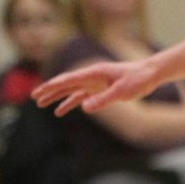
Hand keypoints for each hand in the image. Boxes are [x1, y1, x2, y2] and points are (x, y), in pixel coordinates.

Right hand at [32, 60, 161, 114]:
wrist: (151, 73)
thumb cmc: (138, 79)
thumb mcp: (121, 91)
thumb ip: (102, 100)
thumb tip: (84, 108)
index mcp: (94, 73)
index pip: (68, 80)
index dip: (52, 86)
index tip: (38, 92)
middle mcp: (91, 76)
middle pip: (65, 83)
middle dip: (49, 90)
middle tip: (33, 97)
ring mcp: (94, 83)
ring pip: (70, 90)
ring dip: (56, 96)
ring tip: (41, 103)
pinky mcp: (99, 89)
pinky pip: (80, 96)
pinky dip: (69, 102)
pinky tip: (61, 110)